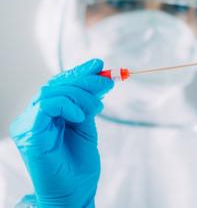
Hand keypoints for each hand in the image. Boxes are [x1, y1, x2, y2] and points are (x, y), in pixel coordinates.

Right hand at [10, 59, 113, 207]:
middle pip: (56, 85)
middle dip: (84, 80)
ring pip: (52, 92)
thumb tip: (100, 77)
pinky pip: (46, 106)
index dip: (79, 72)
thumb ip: (88, 103)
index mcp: (47, 114)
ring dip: (81, 94)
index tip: (99, 64)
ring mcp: (29, 125)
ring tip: (97, 107)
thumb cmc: (79, 164)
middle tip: (107, 82)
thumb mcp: (87, 125)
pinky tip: (81, 116)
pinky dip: (67, 106)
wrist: (75, 191)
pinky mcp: (29, 133)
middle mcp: (34, 117)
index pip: (59, 85)